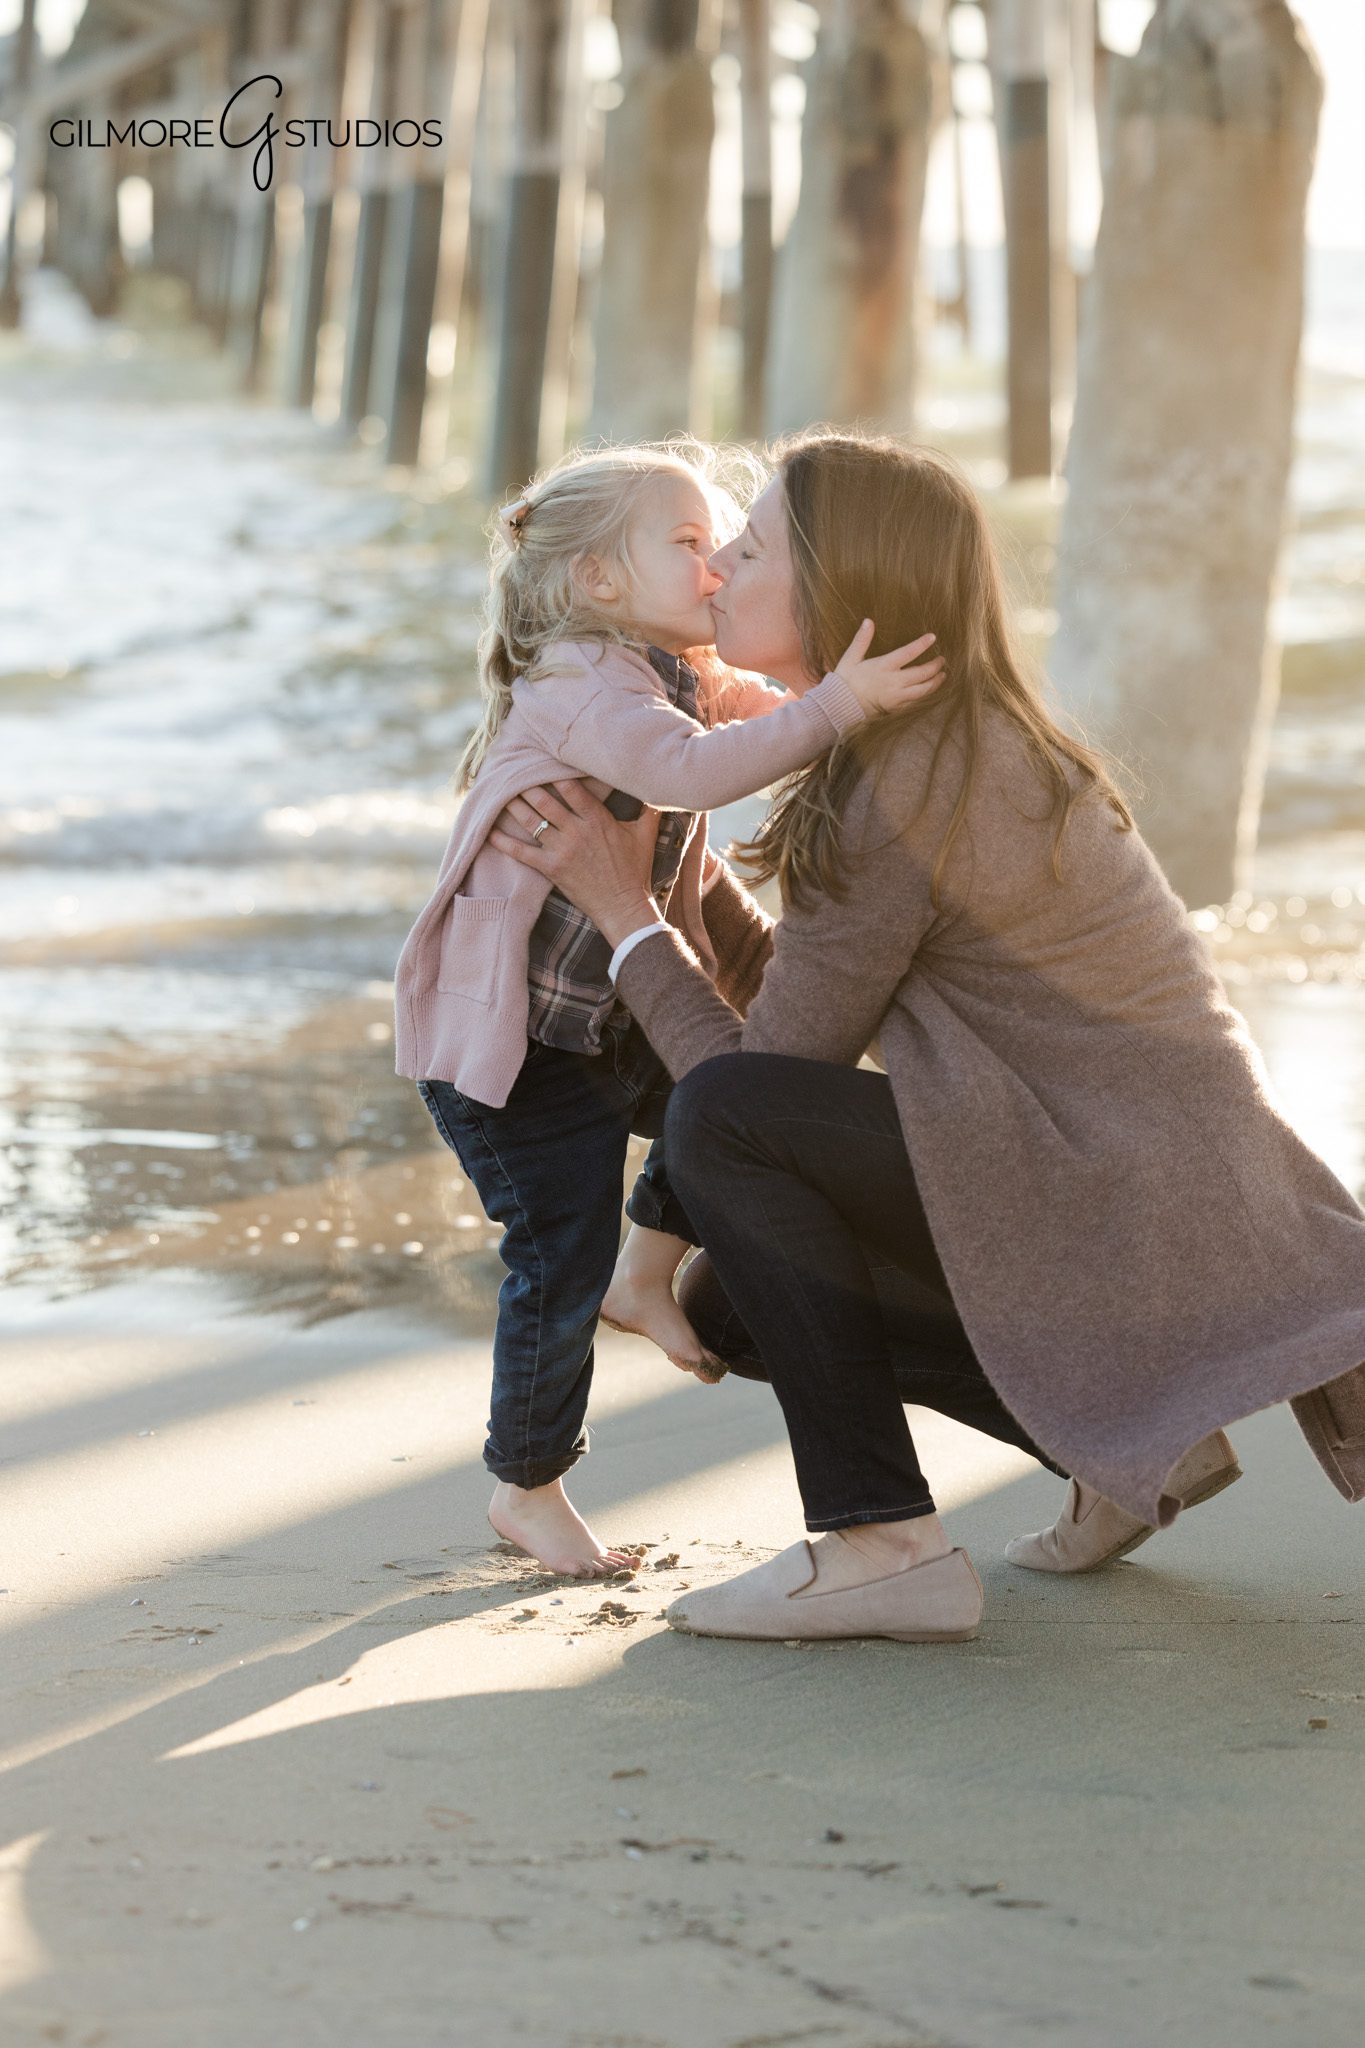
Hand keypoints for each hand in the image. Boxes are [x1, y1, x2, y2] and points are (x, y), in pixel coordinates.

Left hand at [489, 780, 661, 944]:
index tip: (542, 760)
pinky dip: (504, 842)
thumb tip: (659, 787)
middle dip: (528, 785)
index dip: (555, 773)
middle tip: (514, 772)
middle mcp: (576, 831)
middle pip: (545, 801)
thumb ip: (649, 810)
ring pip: (532, 821)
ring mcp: (562, 850)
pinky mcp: (551, 869)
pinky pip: (522, 852)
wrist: (624, 906)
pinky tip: (489, 831)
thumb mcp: (645, 835)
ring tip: (501, 792)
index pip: (571, 789)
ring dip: (514, 805)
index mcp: (597, 819)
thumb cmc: (635, 870)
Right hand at [835, 620, 945, 715]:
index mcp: (883, 667)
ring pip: (923, 690)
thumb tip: (868, 621)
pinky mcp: (896, 709)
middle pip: (922, 673)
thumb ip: (861, 640)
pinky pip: (916, 702)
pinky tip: (930, 690)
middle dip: (935, 666)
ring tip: (942, 675)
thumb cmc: (844, 682)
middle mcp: (893, 682)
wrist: (839, 708)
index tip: (933, 637)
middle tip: (942, 659)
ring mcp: (896, 698)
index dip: (922, 644)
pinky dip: (926, 695)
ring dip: (935, 682)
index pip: (908, 653)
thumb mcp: (850, 658)